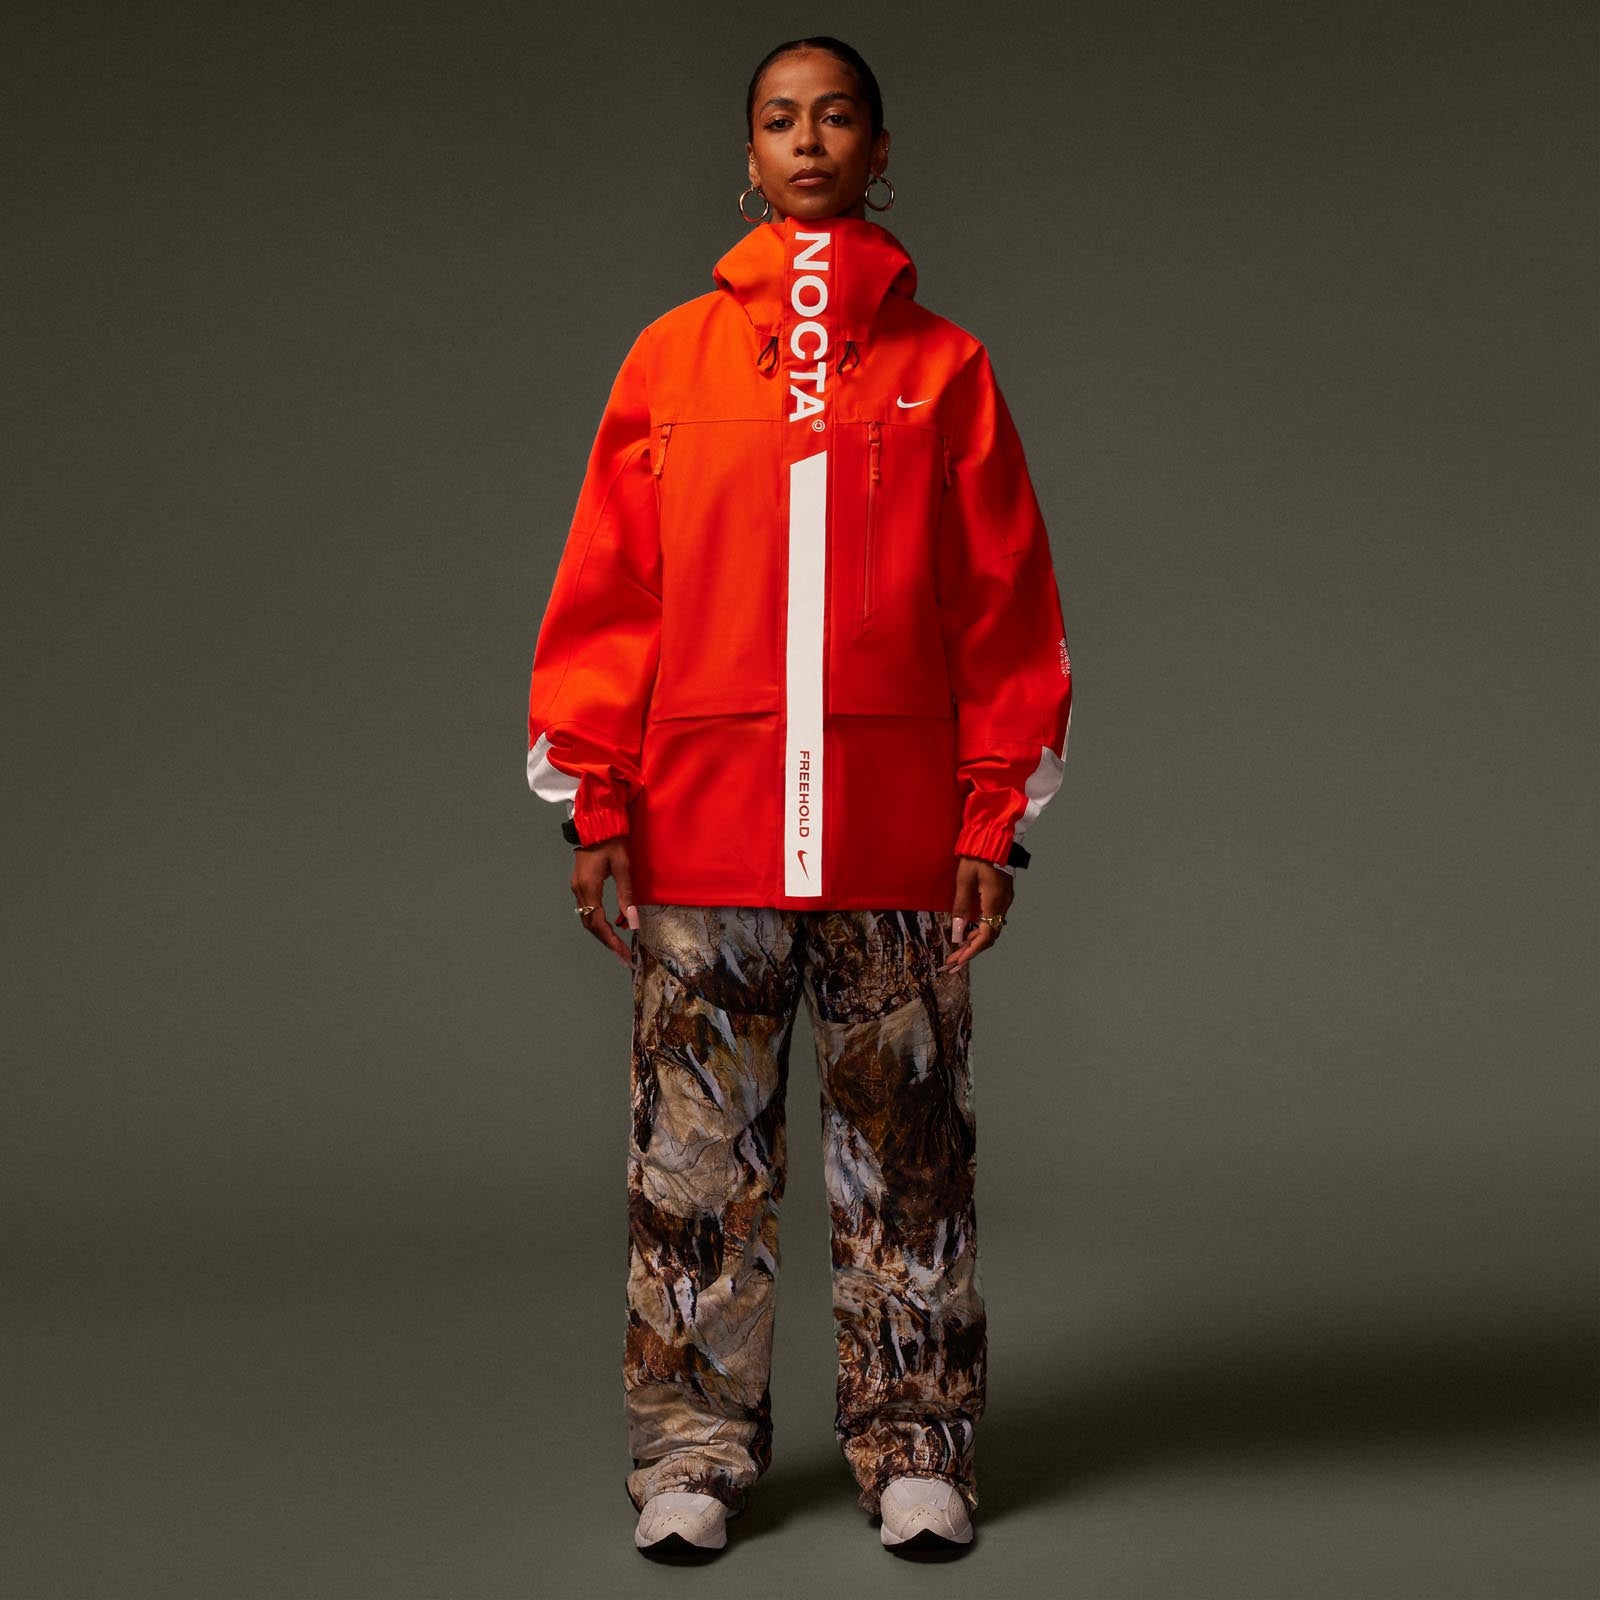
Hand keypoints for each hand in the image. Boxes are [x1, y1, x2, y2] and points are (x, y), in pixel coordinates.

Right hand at [571, 835, 639, 968]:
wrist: (596, 824)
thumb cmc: (611, 841)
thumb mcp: (623, 866)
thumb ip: (626, 894)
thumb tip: (631, 920)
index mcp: (588, 887)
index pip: (598, 922)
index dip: (611, 940)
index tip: (623, 952)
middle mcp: (579, 890)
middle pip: (590, 924)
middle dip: (607, 941)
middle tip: (623, 954)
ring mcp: (577, 887)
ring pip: (587, 918)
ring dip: (602, 932)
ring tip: (619, 944)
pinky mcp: (580, 884)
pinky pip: (588, 909)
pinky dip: (599, 920)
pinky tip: (613, 925)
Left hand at [941, 855, 1014, 971]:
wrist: (993, 836)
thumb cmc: (977, 855)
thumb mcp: (964, 881)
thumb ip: (961, 908)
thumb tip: (958, 934)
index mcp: (994, 902)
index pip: (985, 936)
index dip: (970, 952)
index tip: (956, 961)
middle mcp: (1003, 904)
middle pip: (989, 936)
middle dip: (971, 951)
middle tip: (953, 961)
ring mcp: (1005, 899)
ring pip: (992, 928)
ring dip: (975, 941)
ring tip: (958, 950)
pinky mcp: (1003, 894)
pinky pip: (993, 919)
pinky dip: (981, 929)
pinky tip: (969, 932)